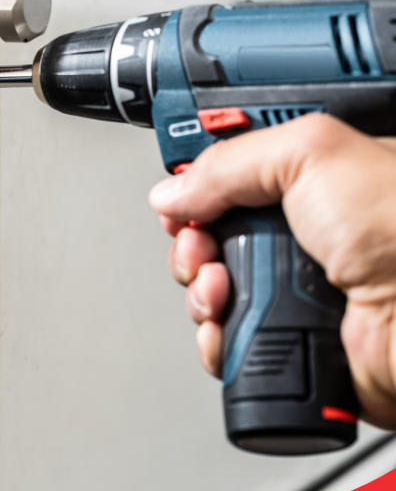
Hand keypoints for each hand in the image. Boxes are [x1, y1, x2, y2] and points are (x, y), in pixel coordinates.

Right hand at [149, 114, 395, 428]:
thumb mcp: (312, 155)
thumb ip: (231, 162)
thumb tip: (174, 191)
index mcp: (315, 175)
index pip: (235, 168)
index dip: (199, 180)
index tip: (182, 190)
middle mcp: (303, 230)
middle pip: (210, 230)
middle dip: (192, 241)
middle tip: (203, 246)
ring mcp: (296, 285)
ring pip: (212, 285)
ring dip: (202, 290)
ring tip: (222, 289)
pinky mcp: (291, 333)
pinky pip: (227, 336)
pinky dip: (216, 335)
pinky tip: (229, 324)